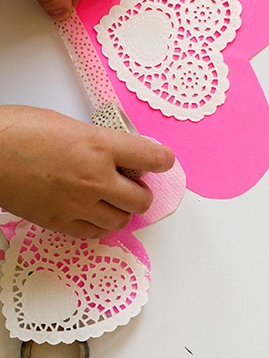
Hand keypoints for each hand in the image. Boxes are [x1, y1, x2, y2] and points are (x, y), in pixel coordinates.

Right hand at [0, 105, 173, 237]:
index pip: (153, 158)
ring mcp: (78, 204)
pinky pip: (94, 233)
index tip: (162, 161)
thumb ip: (98, 141)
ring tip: (109, 199)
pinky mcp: (60, 223)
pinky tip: (90, 212)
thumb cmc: (18, 131)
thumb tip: (116, 153)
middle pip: (143, 199)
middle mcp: (95, 178)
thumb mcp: (68, 124)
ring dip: (121, 210)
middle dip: (141, 191)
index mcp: (100, 146)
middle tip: (131, 183)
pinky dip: (98, 225)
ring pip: (122, 221)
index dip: (162, 160)